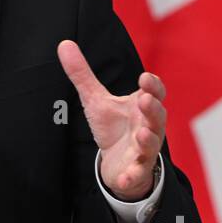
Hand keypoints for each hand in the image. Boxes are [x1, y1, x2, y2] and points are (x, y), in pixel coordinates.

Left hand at [56, 39, 165, 201]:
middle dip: (153, 108)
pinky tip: (125, 178)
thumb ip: (83, 74)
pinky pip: (137, 174)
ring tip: (142, 134)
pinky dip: (132, 176)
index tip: (144, 77)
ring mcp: (144, 149)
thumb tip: (64, 44)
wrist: (117, 164)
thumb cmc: (113, 127)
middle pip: (157, 116)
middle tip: (144, 99)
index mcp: (142, 106)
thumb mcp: (96, 100)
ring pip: (152, 144)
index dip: (152, 85)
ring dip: (149, 139)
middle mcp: (148, 126)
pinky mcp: (136, 171)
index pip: (154, 92)